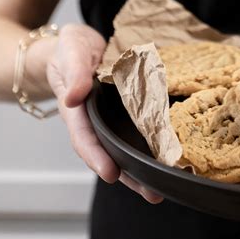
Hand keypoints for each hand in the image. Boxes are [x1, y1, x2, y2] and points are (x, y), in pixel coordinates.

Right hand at [47, 23, 162, 203]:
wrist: (80, 45)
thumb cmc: (70, 49)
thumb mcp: (70, 51)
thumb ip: (74, 71)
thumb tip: (73, 96)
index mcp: (76, 109)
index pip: (84, 137)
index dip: (97, 156)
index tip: (110, 173)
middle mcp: (94, 120)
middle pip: (109, 152)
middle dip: (128, 175)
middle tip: (152, 193)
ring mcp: (111, 118)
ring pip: (125, 147)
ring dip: (142, 168)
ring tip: (163, 187)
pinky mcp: (128, 111)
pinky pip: (138, 130)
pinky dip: (151, 144)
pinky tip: (170, 156)